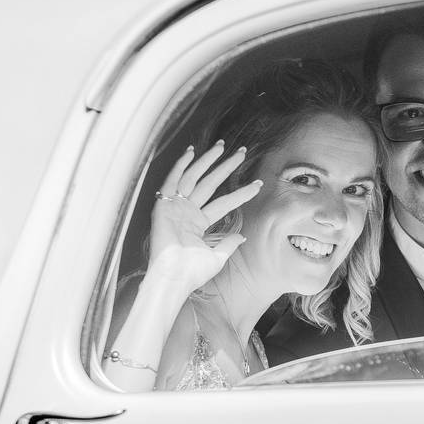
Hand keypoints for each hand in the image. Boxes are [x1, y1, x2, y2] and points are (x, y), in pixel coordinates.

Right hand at [147, 141, 262, 292]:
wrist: (174, 277)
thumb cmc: (192, 272)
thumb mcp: (217, 257)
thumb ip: (229, 244)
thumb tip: (242, 236)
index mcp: (198, 223)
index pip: (224, 202)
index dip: (242, 193)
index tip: (258, 184)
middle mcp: (187, 211)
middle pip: (210, 183)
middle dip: (225, 166)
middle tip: (241, 152)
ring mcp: (176, 207)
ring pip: (194, 177)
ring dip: (207, 161)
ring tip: (222, 146)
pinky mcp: (164, 205)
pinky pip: (172, 181)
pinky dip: (180, 166)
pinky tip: (192, 152)